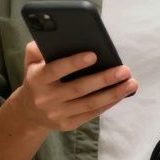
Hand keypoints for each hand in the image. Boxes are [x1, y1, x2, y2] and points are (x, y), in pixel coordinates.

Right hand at [11, 41, 138, 131]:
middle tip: (124, 70)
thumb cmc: (37, 78)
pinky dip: (108, 103)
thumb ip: (38, 48)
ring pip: (89, 103)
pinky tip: (122, 94)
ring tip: (131, 83)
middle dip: (104, 79)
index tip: (94, 55)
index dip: (74, 63)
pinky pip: (92, 113)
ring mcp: (57, 114)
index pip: (55, 70)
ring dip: (113, 93)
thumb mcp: (31, 62)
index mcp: (37, 79)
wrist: (28, 112)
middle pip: (79, 88)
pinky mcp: (68, 124)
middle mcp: (46, 99)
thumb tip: (57, 35)